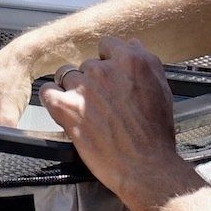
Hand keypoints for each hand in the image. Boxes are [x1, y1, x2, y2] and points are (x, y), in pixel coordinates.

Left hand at [39, 37, 188, 206]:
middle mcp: (106, 69)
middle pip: (87, 64)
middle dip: (92, 80)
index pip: (108, 45)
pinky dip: (52, 99)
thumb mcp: (162, 89)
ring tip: (84, 109)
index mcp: (133, 61)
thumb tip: (131, 49)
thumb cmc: (154, 135)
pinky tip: (61, 108)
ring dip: (73, 89)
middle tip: (100, 102)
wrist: (144, 165)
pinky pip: (48, 92)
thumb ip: (145, 65)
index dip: (107, 61)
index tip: (109, 75)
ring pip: (67, 75)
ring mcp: (84, 87)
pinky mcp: (67, 107)